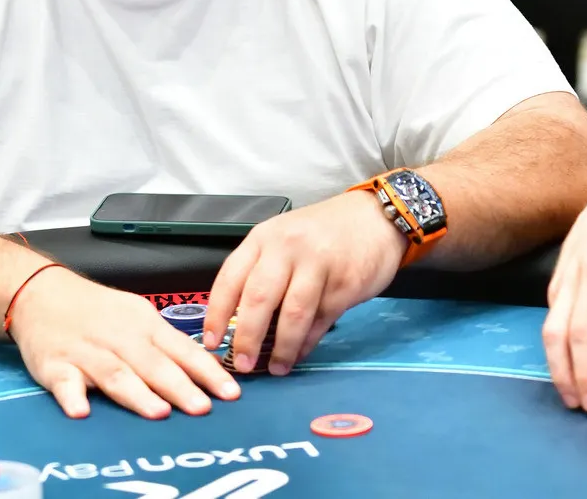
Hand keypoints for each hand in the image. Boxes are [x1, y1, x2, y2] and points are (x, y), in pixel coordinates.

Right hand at [8, 266, 240, 418]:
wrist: (40, 292)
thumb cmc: (97, 311)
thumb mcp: (137, 316)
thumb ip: (167, 346)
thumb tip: (207, 373)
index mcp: (143, 324)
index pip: (182, 348)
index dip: (207, 371)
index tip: (231, 392)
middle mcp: (118, 337)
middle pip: (152, 364)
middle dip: (179, 386)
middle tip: (202, 408)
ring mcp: (86, 352)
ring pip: (115, 373)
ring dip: (137, 393)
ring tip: (158, 413)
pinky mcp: (55, 365)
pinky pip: (64, 382)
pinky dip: (73, 396)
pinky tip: (82, 410)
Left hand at [202, 190, 403, 376]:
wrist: (376, 217)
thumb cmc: (323, 232)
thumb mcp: (283, 239)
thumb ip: (262, 272)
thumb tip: (240, 322)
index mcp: (264, 238)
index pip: (230, 278)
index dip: (217, 314)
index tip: (210, 341)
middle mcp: (287, 248)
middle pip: (258, 298)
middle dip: (246, 337)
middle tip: (241, 364)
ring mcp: (318, 265)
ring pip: (292, 314)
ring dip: (280, 348)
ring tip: (275, 368)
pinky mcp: (345, 284)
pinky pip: (321, 320)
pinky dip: (307, 342)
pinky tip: (299, 353)